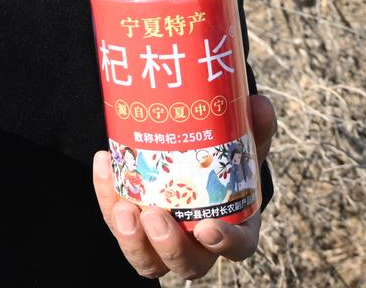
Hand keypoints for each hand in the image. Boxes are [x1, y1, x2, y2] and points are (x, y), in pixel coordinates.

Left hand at [92, 94, 275, 279]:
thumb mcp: (238, 144)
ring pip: (147, 260)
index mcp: (233, 226)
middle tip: (155, 217)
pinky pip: (115, 222)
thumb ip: (252, 127)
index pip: (237, 247)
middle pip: (187, 263)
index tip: (208, 229)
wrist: (185, 157)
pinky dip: (106, 195)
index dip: (225, 243)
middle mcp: (197, 244)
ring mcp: (160, 241)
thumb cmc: (219, 160)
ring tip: (124, 208)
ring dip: (132, 240)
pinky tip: (105, 161)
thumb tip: (260, 104)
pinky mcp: (131, 227)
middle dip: (170, 246)